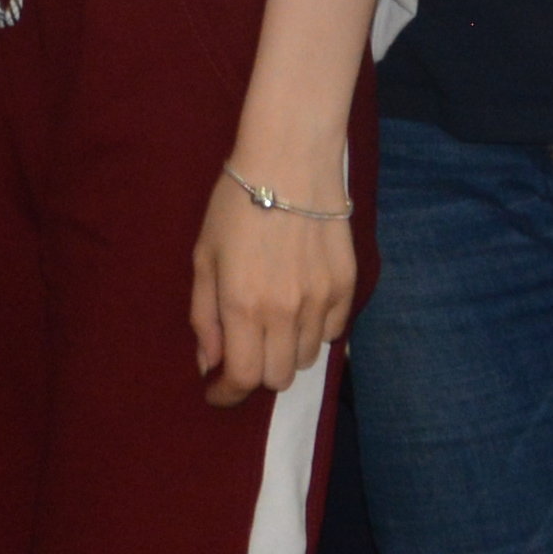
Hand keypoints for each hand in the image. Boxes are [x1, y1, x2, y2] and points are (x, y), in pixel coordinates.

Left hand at [192, 166, 355, 401]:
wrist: (290, 159)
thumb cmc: (236, 204)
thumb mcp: (204, 258)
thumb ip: (204, 316)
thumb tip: (209, 364)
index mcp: (243, 305)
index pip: (243, 378)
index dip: (227, 394)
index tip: (217, 390)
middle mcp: (286, 311)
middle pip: (278, 378)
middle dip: (255, 374)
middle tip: (243, 351)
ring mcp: (321, 300)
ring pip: (307, 359)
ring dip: (285, 353)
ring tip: (272, 324)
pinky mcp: (348, 285)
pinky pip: (333, 333)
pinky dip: (314, 333)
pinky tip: (299, 308)